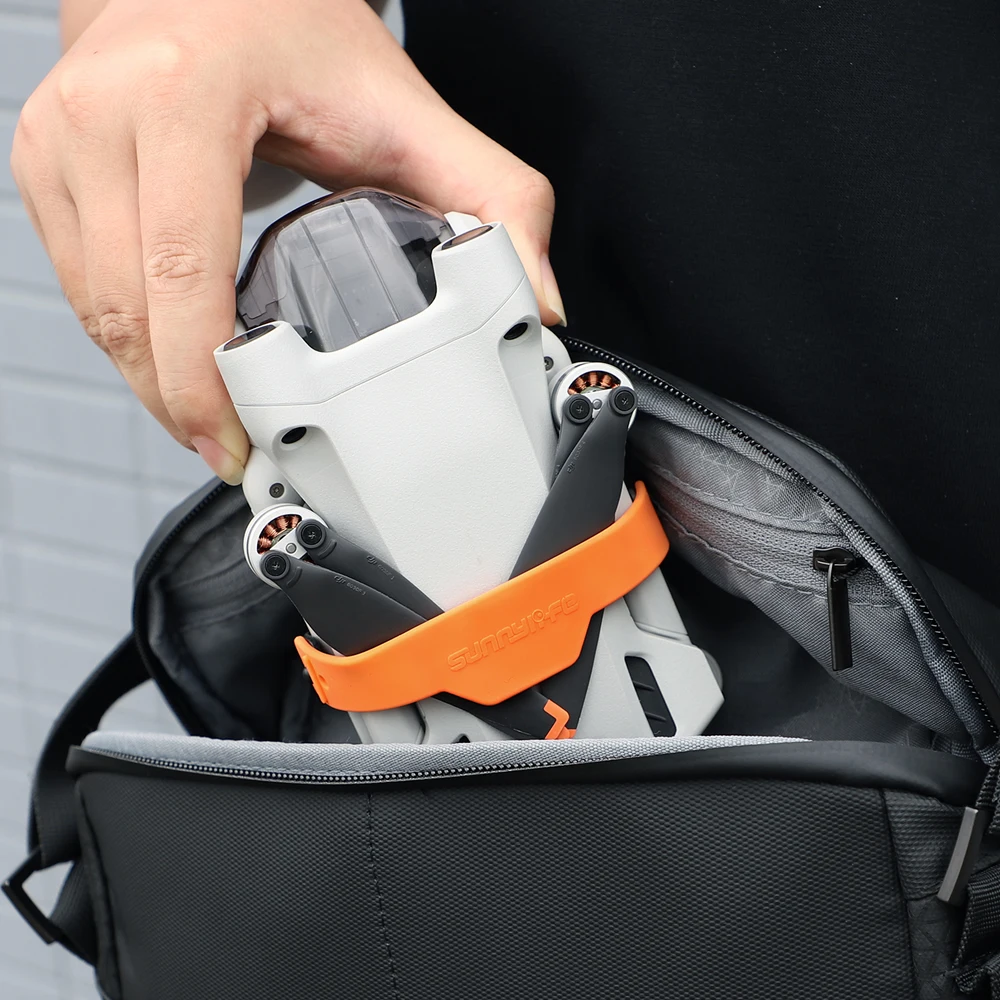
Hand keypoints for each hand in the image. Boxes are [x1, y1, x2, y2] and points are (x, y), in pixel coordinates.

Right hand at [12, 0, 562, 483]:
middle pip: (127, 308)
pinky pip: (77, 287)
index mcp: (186, 97)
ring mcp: (59, 139)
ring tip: (211, 424)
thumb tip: (537, 299)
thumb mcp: (408, 110)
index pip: (181, 269)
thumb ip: (494, 199)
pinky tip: (175, 368)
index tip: (240, 441)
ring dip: (151, 384)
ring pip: (93, 310)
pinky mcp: (43, 165)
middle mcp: (103, 113)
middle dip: (178, 405)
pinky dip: (129, 342)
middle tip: (234, 452)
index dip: (204, 380)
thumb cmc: (296, 30)